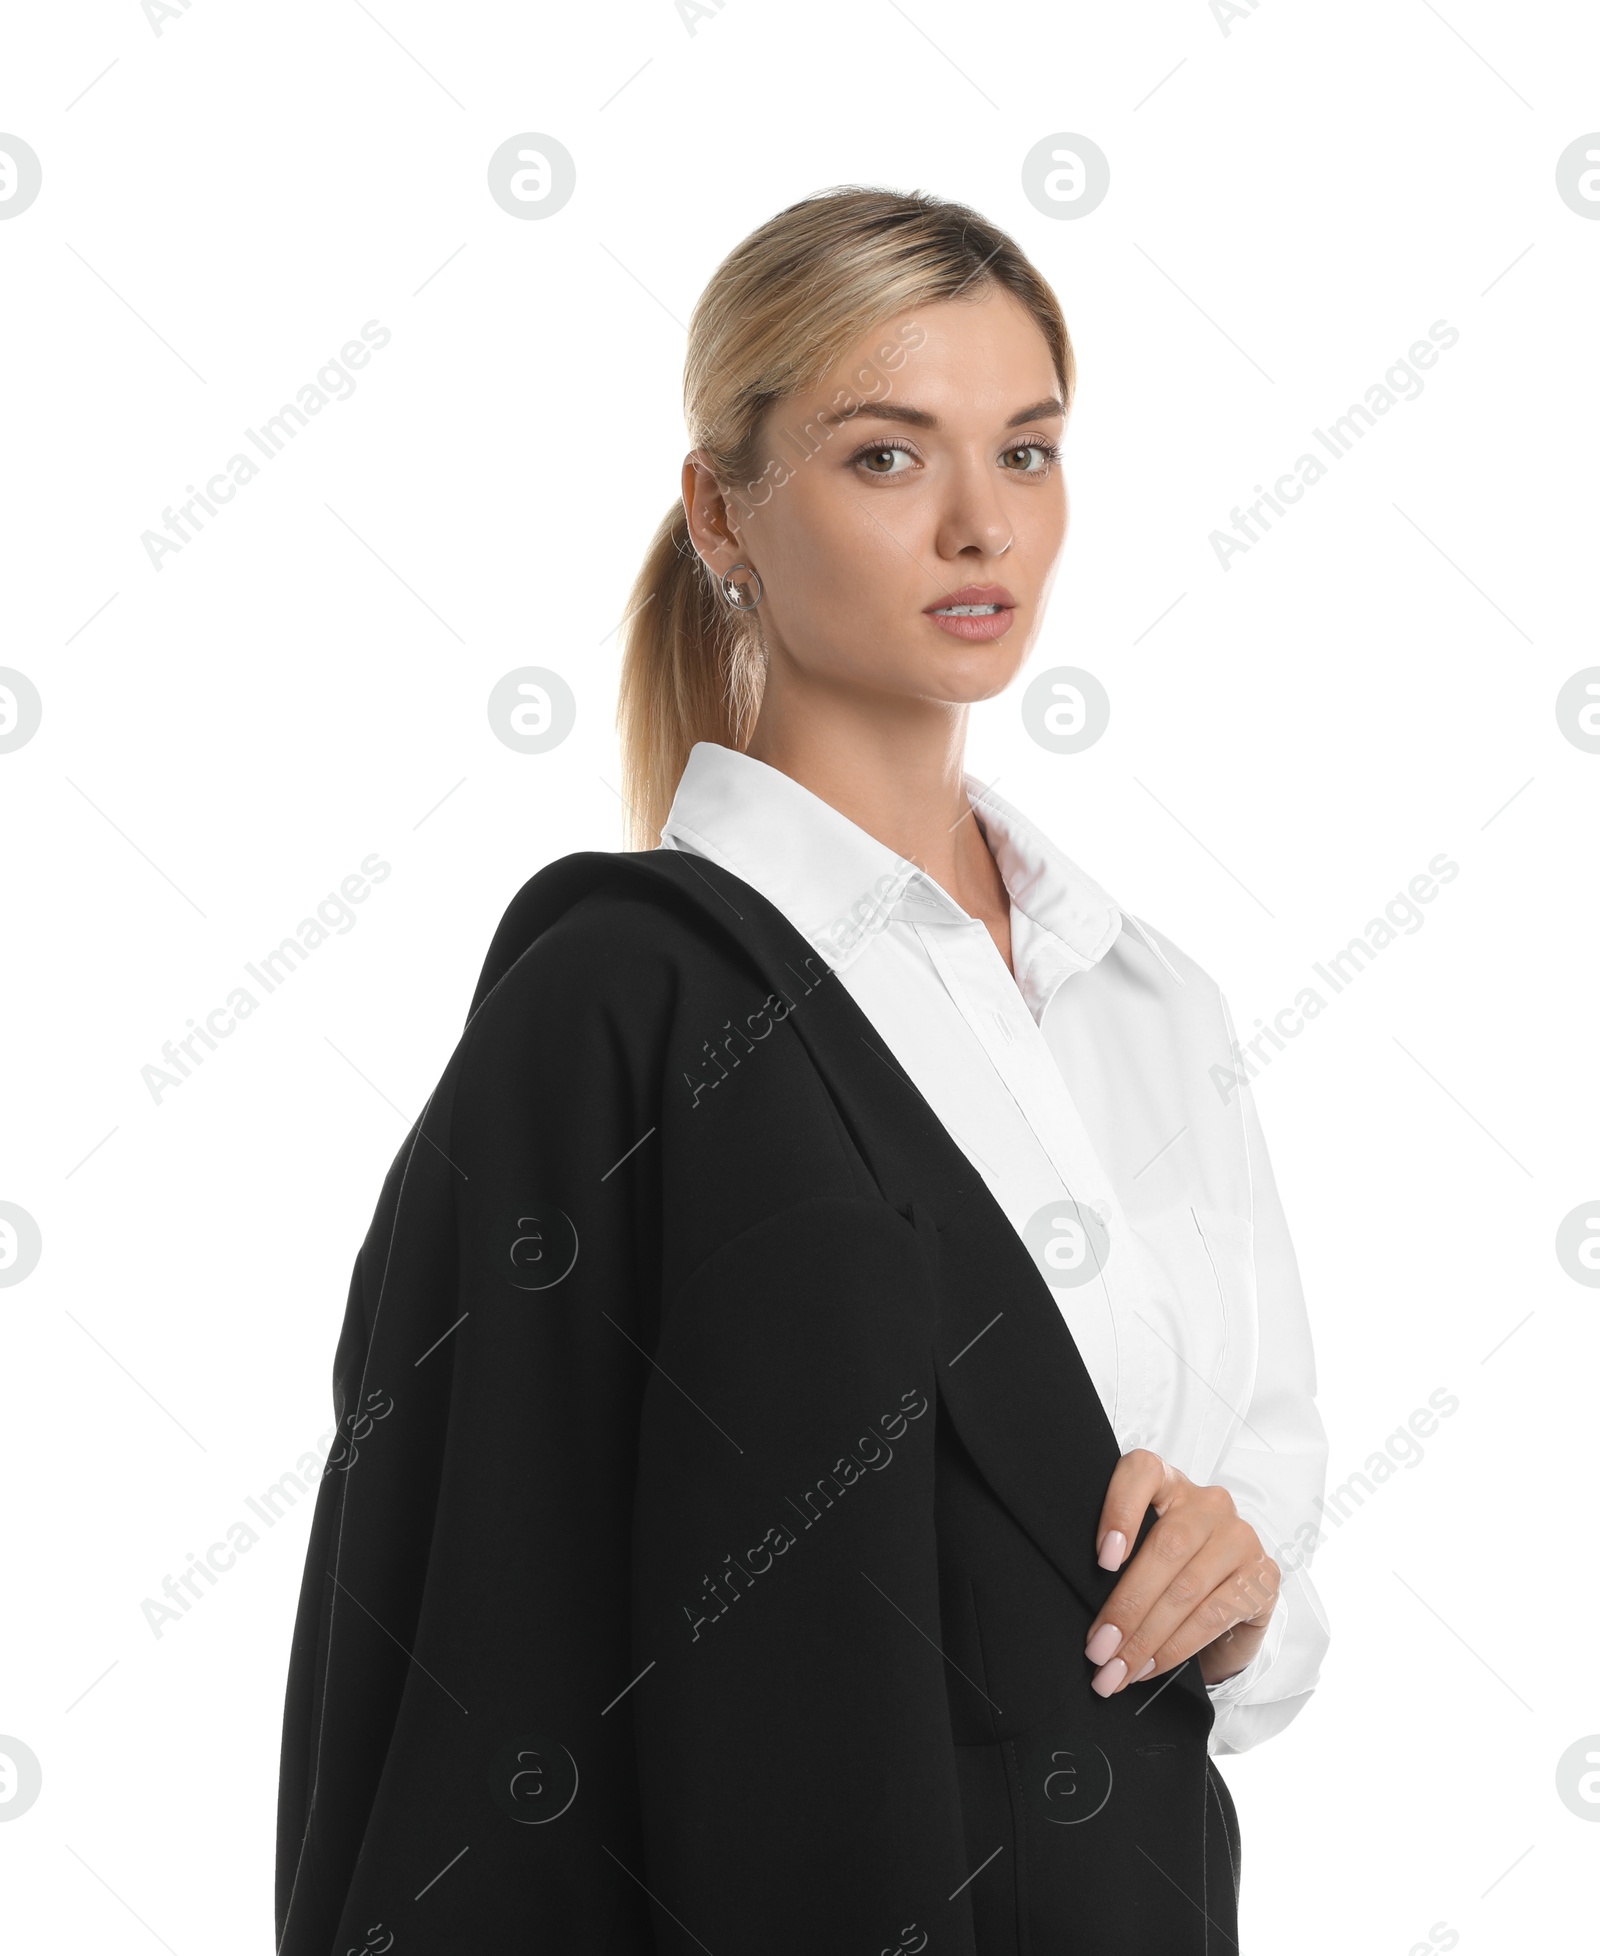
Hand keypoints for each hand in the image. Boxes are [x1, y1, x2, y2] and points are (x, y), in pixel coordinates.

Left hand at [1082, 1449, 1279, 1695]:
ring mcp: (1240, 1537)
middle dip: (1126, 1606)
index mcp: (1169, 1482)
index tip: (1102, 1559)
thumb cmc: (1167, 1573)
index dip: (1119, 1510)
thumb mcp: (1140, 1553)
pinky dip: (1176, 1647)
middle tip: (1097, 1649)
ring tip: (1117, 1669)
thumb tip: (1075, 1603)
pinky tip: (1149, 1666)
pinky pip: (1213, 1616)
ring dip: (1146, 1638)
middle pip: (1165, 1547)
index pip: (1142, 1472)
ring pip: (1187, 1589)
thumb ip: (1116, 1558)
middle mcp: (1208, 1503)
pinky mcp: (1263, 1576)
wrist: (1230, 1603)